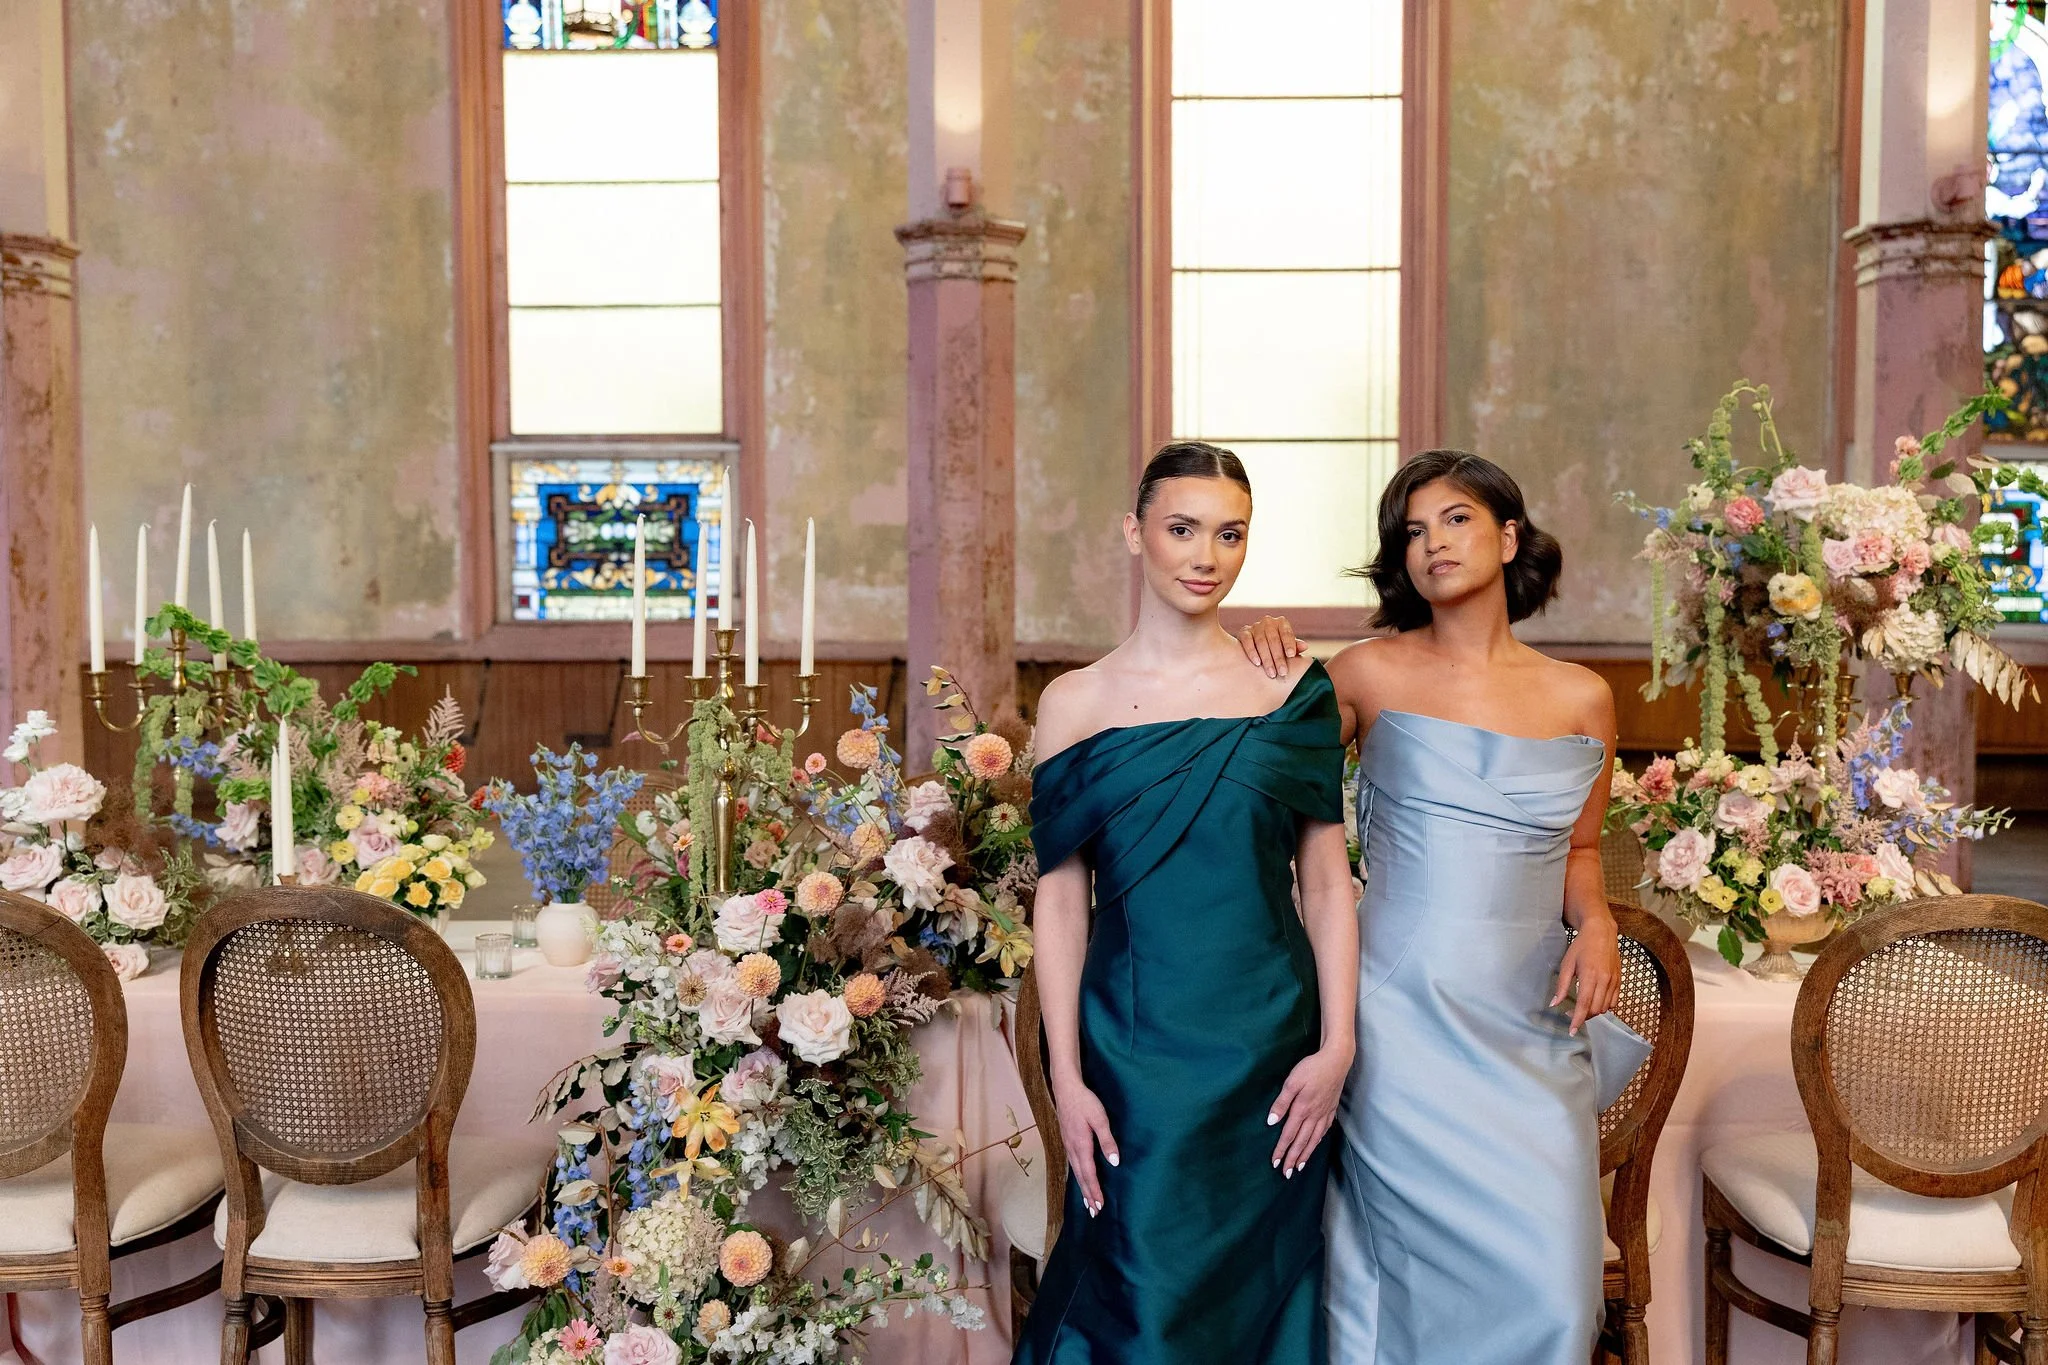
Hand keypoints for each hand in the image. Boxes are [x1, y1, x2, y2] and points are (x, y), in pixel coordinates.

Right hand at [1053, 1073, 1118, 1216]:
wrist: (1065, 1088)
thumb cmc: (1084, 1102)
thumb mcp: (1099, 1118)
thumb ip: (1107, 1140)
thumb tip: (1115, 1162)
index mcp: (1081, 1145)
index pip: (1089, 1174)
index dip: (1095, 1191)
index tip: (1100, 1206)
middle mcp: (1072, 1149)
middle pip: (1081, 1177)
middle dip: (1088, 1195)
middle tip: (1094, 1213)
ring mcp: (1068, 1145)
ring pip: (1075, 1172)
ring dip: (1082, 1188)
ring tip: (1087, 1204)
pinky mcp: (1067, 1140)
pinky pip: (1072, 1164)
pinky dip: (1077, 1176)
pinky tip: (1080, 1179)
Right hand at [1237, 615, 1302, 677]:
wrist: (1258, 645)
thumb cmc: (1278, 647)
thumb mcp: (1288, 647)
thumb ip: (1295, 646)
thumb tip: (1305, 646)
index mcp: (1281, 623)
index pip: (1286, 632)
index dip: (1289, 644)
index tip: (1291, 655)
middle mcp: (1268, 622)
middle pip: (1273, 639)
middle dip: (1278, 657)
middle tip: (1282, 672)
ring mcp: (1255, 626)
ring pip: (1261, 642)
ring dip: (1267, 659)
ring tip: (1271, 673)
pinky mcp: (1244, 632)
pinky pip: (1247, 641)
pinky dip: (1252, 652)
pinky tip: (1257, 663)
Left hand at [1268, 1043, 1350, 1176]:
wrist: (1336, 1060)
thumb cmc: (1311, 1068)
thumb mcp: (1292, 1082)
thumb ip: (1281, 1103)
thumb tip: (1272, 1122)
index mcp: (1302, 1109)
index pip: (1289, 1135)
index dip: (1281, 1150)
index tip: (1275, 1163)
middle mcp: (1314, 1115)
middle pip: (1302, 1142)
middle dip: (1293, 1159)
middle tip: (1286, 1174)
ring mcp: (1325, 1113)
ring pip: (1314, 1139)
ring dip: (1306, 1154)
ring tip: (1300, 1167)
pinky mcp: (1331, 1109)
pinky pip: (1324, 1130)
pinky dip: (1318, 1141)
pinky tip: (1315, 1145)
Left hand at [1553, 914, 1620, 1034]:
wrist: (1602, 932)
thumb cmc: (1581, 947)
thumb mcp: (1567, 964)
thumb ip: (1561, 985)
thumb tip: (1554, 1003)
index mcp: (1590, 976)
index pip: (1584, 1004)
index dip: (1577, 1020)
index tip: (1572, 1030)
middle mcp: (1604, 980)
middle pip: (1595, 1009)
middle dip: (1583, 1017)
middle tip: (1571, 1015)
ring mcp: (1614, 981)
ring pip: (1605, 1007)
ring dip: (1593, 1012)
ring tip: (1582, 1009)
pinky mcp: (1619, 980)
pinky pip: (1614, 1001)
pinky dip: (1605, 1006)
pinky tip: (1595, 1002)